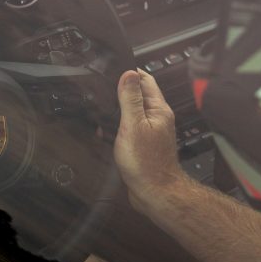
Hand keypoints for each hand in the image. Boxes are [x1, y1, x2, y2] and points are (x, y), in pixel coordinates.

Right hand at [114, 69, 187, 212]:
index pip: (146, 80)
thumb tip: (129, 73)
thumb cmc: (146, 163)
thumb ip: (130, 99)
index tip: (114, 69)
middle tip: (103, 90)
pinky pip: (130, 129)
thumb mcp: (133, 125)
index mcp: (158, 109)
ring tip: (101, 112)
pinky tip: (106, 132)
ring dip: (117, 111)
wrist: (154, 192)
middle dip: (121, 92)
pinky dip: (117, 127)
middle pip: (139, 96)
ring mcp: (152, 132)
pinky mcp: (144, 144)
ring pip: (133, 113)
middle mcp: (157, 118)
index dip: (130, 72)